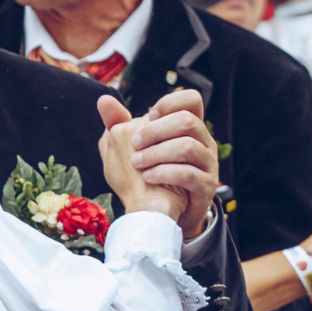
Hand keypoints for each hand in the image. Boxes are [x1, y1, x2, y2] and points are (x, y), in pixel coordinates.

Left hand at [128, 89, 220, 238]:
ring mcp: (207, 164)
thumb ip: (119, 123)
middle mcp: (202, 141)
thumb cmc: (147, 173)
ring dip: (156, 153)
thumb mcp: (131, 147)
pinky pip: (189, 174)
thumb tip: (104, 99)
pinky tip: (147, 177)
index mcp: (187, 127)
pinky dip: (164, 173)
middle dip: (155, 130)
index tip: (149, 115)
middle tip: (134, 144)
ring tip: (136, 163)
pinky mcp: (206, 186)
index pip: (191, 100)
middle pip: (187, 120)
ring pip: (188, 147)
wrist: (162, 211)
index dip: (170, 102)